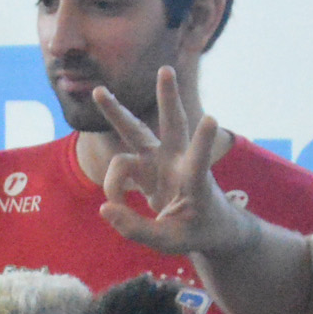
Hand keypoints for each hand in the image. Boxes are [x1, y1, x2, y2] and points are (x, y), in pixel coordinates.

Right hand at [92, 64, 248, 259]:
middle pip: (171, 125)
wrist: (212, 226)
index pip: (199, 161)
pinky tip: (116, 204)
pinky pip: (121, 167)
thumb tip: (104, 209)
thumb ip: (136, 229)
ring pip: (137, 133)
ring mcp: (161, 162)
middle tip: (166, 70)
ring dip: (118, 113)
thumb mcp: (171, 243)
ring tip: (99, 91)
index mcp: (195, 183)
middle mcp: (178, 164)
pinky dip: (114, 187)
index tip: (212, 119)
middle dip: (168, 99)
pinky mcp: (148, 167)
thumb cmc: (198, 231)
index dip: (204, 141)